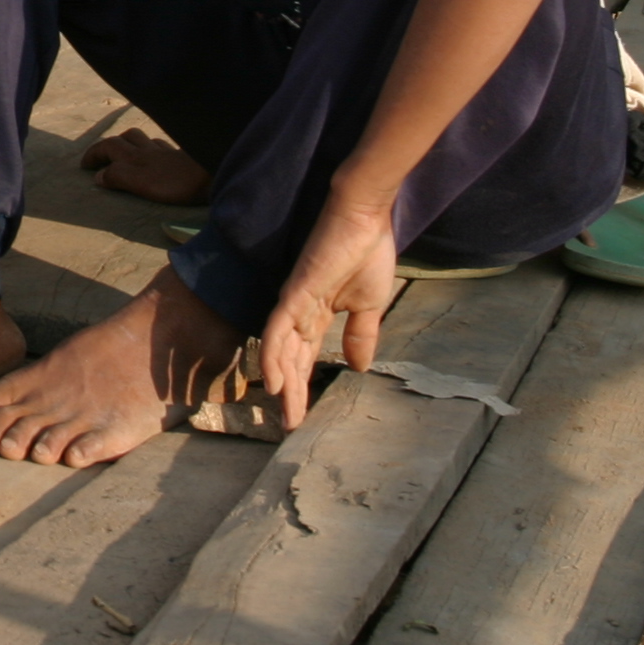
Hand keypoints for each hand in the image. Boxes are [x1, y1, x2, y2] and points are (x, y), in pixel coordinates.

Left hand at [256, 191, 398, 430]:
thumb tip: (358, 367)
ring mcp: (294, 302)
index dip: (301, 388)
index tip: (299, 418)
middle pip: (289, 361)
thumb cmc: (369, 254)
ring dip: (281, 383)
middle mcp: (300, 312)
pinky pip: (277, 328)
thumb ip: (361, 334)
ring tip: (282, 413)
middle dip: (289, 394)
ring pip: (280, 350)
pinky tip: (274, 380)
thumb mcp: (370, 305)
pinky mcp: (295, 292)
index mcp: (318, 315)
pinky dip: (272, 354)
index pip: (304, 358)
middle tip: (285, 426)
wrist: (367, 218)